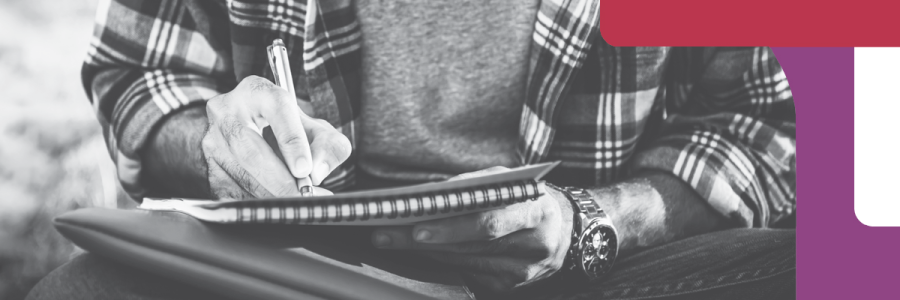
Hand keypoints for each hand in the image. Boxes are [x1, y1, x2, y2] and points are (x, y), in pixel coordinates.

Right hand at [202, 76, 350, 198]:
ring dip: (269, 195)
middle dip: (279, 179)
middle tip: (301, 196)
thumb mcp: (317, 131)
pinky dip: (256, 203)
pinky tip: (274, 207)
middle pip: (251, 149)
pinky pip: (230, 191)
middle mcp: (228, 110)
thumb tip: (316, 171)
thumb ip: (328, 146)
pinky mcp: (207, 166)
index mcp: (258, 91)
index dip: (292, 141)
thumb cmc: (289, 132)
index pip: (278, 110)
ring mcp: (213, 139)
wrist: (254, 135)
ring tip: (295, 204)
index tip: (305, 169)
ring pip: (240, 173)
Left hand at [371, 167, 573, 291]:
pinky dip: (442, 261)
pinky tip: (422, 252)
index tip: (417, 227)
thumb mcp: (508, 181)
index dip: (451, 228)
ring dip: (425, 251)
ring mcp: (522, 270)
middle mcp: (532, 243)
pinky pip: (469, 273)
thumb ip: (475, 186)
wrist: (562, 230)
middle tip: (386, 234)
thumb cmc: (525, 198)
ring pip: (464, 262)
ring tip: (392, 239)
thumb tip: (431, 195)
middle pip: (469, 246)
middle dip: (422, 240)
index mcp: (534, 209)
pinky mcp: (511, 286)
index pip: (488, 222)